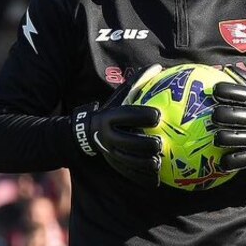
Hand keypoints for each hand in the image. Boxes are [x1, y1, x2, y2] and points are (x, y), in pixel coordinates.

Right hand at [74, 64, 163, 186]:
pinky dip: (143, 178)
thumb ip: (138, 82)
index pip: (128, 114)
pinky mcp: (113, 165)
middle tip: (160, 143)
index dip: (144, 116)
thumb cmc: (111, 109)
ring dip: (145, 163)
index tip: (158, 116)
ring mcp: (110, 152)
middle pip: (130, 142)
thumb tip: (158, 66)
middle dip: (147, 144)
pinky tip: (157, 179)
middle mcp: (109, 135)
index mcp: (110, 116)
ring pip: (129, 161)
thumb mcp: (120, 95)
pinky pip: (129, 174)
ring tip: (159, 161)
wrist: (85, 132)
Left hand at [211, 65, 245, 171]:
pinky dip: (231, 160)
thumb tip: (228, 68)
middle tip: (213, 115)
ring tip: (215, 137)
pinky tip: (221, 161)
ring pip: (241, 138)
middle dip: (223, 115)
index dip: (229, 91)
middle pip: (241, 116)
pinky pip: (245, 159)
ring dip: (224, 137)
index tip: (214, 90)